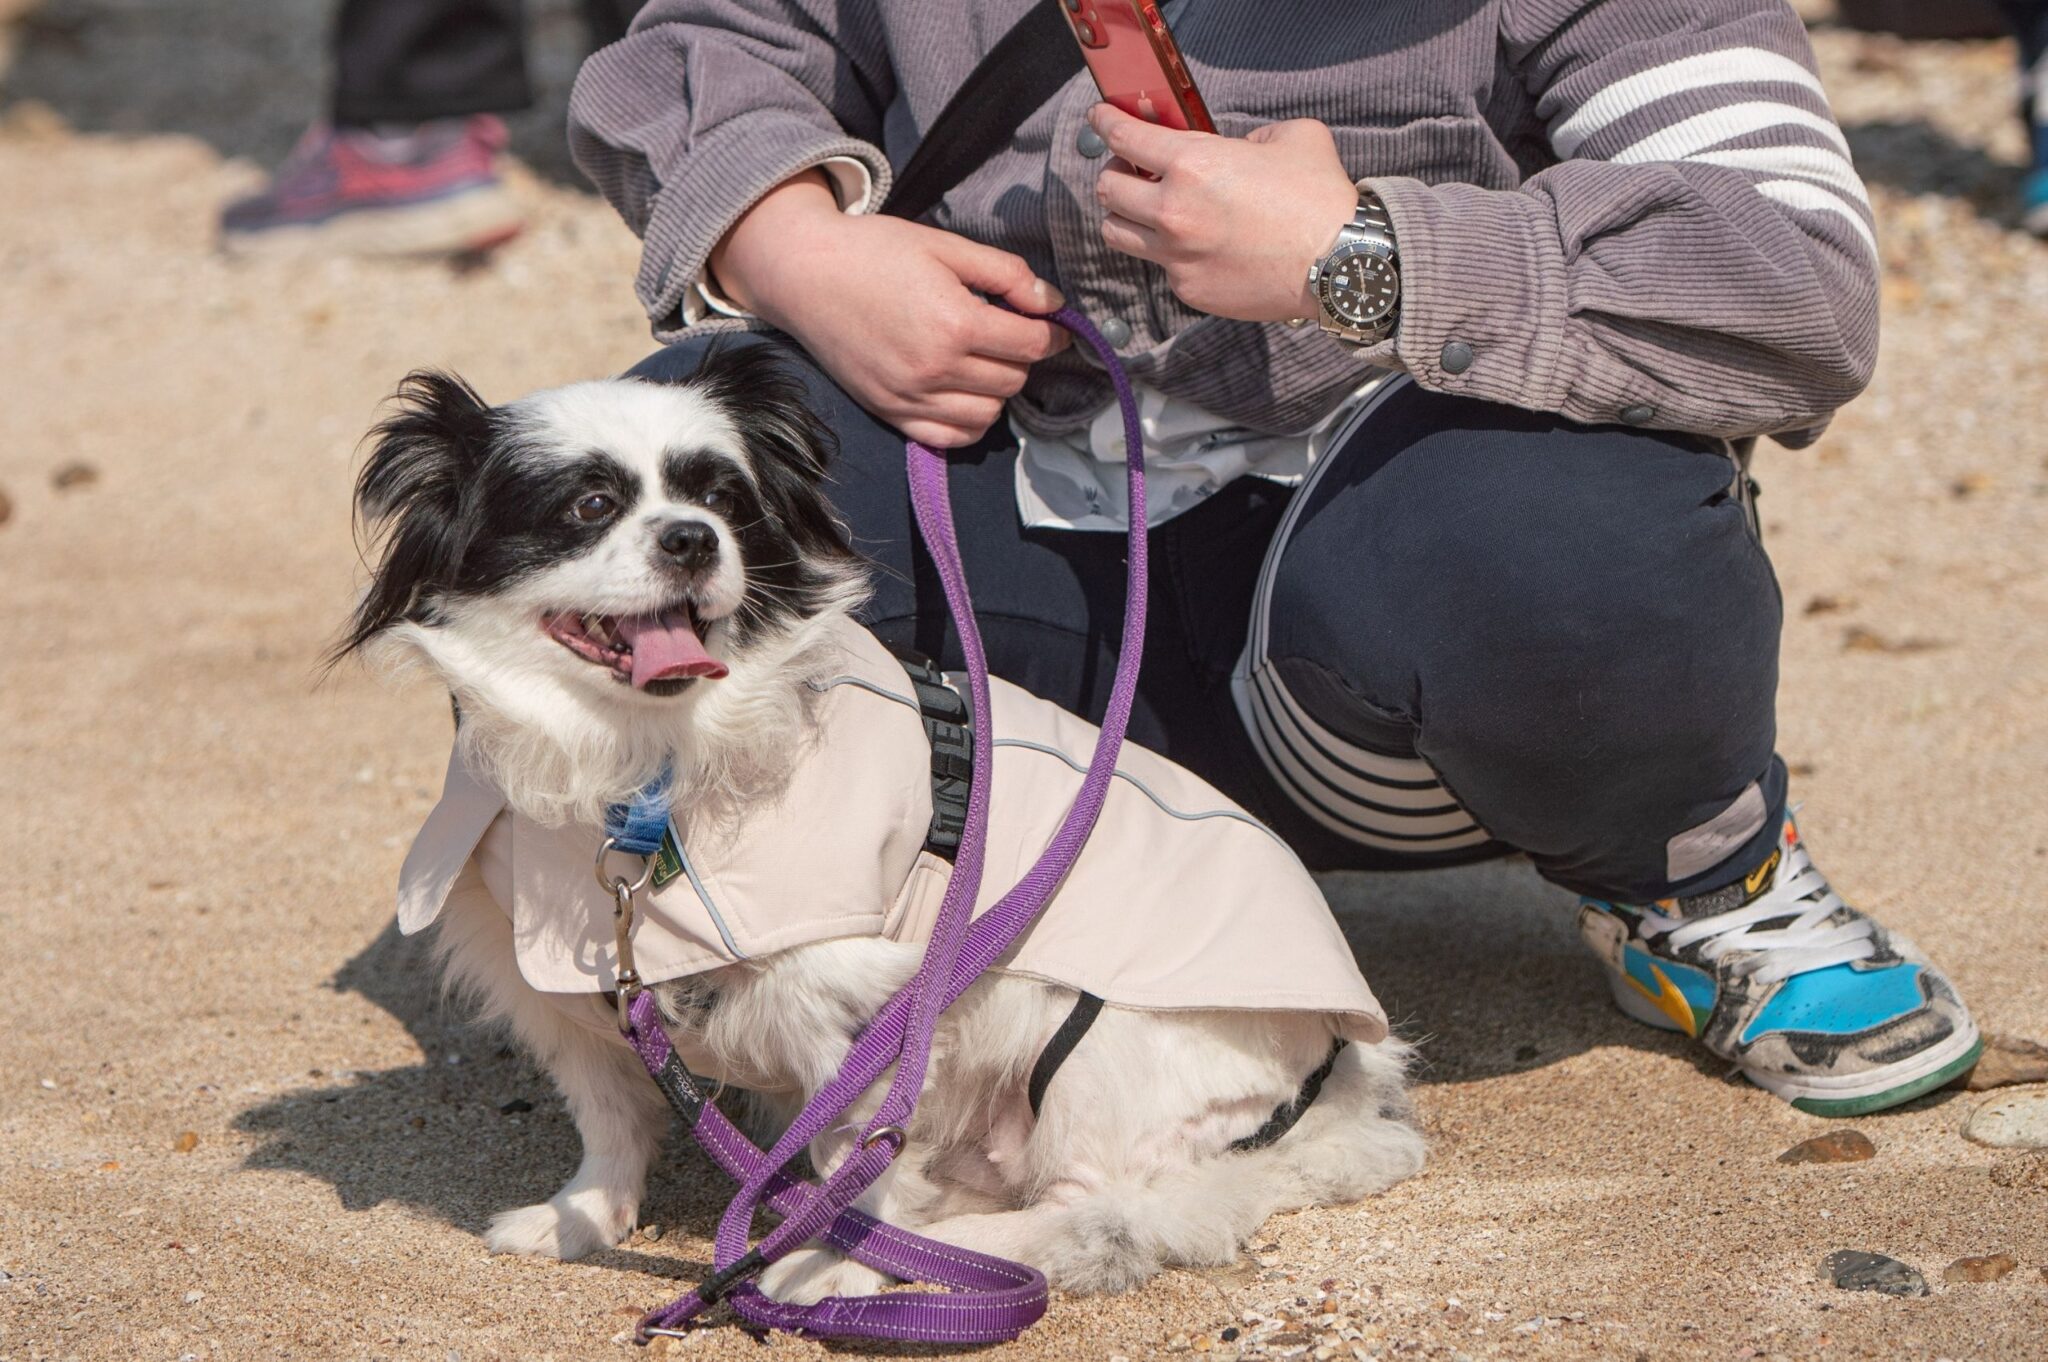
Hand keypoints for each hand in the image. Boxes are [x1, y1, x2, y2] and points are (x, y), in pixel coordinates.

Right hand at [710, 172, 1069, 447]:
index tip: (1051, 324)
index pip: (1031, 345)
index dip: (1052, 333)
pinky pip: (951, 437)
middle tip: (1007, 332)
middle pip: (1013, 380)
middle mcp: (935, 368)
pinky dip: (969, 421)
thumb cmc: (874, 252)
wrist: (804, 275)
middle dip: (1021, 356)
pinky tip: (963, 392)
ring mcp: (911, 397)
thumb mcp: (945, 246)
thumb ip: (1005, 273)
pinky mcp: (890, 412)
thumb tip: (1051, 302)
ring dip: (997, 389)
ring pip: (989, 414)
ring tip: (982, 359)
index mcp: (954, 322)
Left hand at [1089, 105, 1359, 322]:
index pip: (1123, 138)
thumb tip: (1239, 146)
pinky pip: (1162, 266)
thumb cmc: (1320, 198)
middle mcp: (1173, 212)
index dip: (1106, 123)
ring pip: (1117, 233)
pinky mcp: (1189, 289)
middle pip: (1107, 190)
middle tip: (1133, 170)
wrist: (1341, 265)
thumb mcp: (1292, 137)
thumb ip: (1252, 134)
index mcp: (1192, 164)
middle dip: (1115, 173)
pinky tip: (1202, 245)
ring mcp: (1177, 256)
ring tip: (1149, 210)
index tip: (1101, 120)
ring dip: (1125, 216)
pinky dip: (1171, 253)